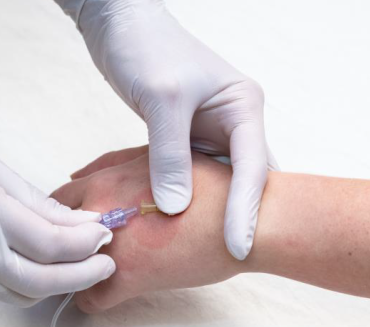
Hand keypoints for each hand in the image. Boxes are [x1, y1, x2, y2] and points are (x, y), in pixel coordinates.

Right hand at [0, 131, 115, 305]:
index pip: (50, 244)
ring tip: (76, 265)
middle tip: (106, 265)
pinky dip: (21, 280)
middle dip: (83, 276)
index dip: (86, 245)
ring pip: (20, 293)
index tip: (104, 237)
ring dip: (56, 283)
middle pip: (41, 282)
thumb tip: (81, 224)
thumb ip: (37, 203)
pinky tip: (31, 264)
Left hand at [51, 146, 244, 312]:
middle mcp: (100, 210)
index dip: (59, 219)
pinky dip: (97, 301)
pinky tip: (112, 294)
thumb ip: (114, 165)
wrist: (248, 222)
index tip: (69, 231)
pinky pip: (90, 301)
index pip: (54, 202)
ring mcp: (111, 245)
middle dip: (59, 247)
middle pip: (51, 236)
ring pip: (65, 269)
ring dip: (75, 273)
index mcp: (106, 181)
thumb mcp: (158, 161)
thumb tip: (80, 174)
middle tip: (76, 255)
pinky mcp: (129, 278)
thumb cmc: (212, 189)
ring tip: (93, 275)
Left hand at [74, 0, 276, 259]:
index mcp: (243, 108)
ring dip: (214, 214)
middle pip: (246, 181)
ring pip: (220, 184)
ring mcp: (212, 134)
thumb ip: (170, 154)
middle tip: (236, 259)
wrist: (118, 22)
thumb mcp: (162, 99)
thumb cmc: (146, 47)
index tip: (238, 249)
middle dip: (241, 218)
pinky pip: (194, 179)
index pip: (252, 168)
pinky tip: (177, 226)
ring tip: (211, 254)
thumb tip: (177, 208)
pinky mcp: (188, 141)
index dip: (246, 210)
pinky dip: (186, 201)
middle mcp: (235, 123)